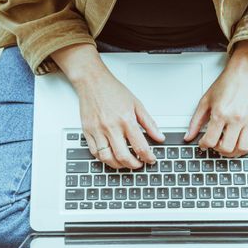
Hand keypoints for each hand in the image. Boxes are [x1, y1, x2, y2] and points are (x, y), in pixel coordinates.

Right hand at [52, 44, 164, 168]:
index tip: (151, 160)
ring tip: (126, 163)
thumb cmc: (113, 90)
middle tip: (139, 164)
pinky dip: (104, 159)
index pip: (140, 146)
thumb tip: (160, 137)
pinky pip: (95, 152)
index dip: (148, 157)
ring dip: (118, 165)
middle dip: (134, 165)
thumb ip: (149, 123)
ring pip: (107, 158)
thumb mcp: (137, 104)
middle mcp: (111, 127)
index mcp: (126, 120)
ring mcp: (97, 131)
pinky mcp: (87, 132)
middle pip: (123, 156)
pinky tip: (111, 157)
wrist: (92, 81)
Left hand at [184, 40, 247, 156]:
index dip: (203, 145)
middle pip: (226, 148)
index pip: (210, 140)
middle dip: (217, 150)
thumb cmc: (226, 84)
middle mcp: (236, 118)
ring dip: (232, 152)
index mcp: (220, 113)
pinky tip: (238, 144)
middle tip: (215, 145)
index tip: (203, 143)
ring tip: (227, 146)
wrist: (245, 73)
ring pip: (242, 148)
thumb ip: (196, 121)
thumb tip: (188, 136)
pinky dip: (246, 148)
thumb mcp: (205, 101)